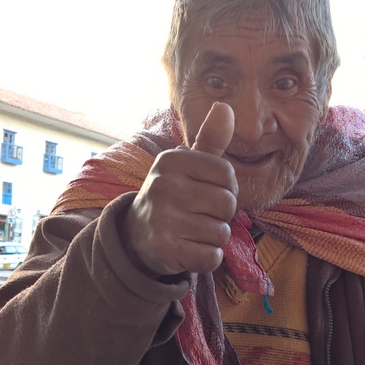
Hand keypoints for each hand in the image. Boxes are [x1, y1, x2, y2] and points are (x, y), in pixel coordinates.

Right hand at [122, 102, 237, 275]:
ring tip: (190, 231)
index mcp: (171, 160)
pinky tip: (188, 249)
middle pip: (228, 205)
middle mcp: (164, 185)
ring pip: (221, 233)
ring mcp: (162, 217)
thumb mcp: (187, 165)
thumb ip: (210, 139)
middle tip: (197, 215)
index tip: (205, 191)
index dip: (226, 188)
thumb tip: (226, 106)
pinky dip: (206, 258)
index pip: (227, 175)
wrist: (136, 235)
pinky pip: (212, 257)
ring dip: (212, 238)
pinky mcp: (164, 249)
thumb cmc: (173, 195)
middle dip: (220, 215)